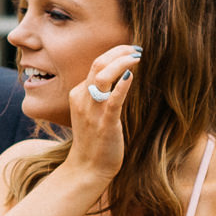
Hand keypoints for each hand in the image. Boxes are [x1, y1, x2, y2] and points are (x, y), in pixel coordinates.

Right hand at [65, 45, 142, 181]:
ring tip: (137, 56)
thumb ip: (100, 94)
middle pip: (97, 65)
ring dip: (120, 62)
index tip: (130, 50)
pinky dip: (122, 85)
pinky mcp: (105, 124)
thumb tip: (120, 76)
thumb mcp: (91, 112)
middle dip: (118, 52)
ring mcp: (92, 112)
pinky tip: (132, 74)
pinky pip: (112, 101)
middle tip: (136, 48)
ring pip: (102, 77)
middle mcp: (82, 100)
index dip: (114, 54)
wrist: (88, 168)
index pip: (95, 65)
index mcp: (78, 94)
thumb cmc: (94, 139)